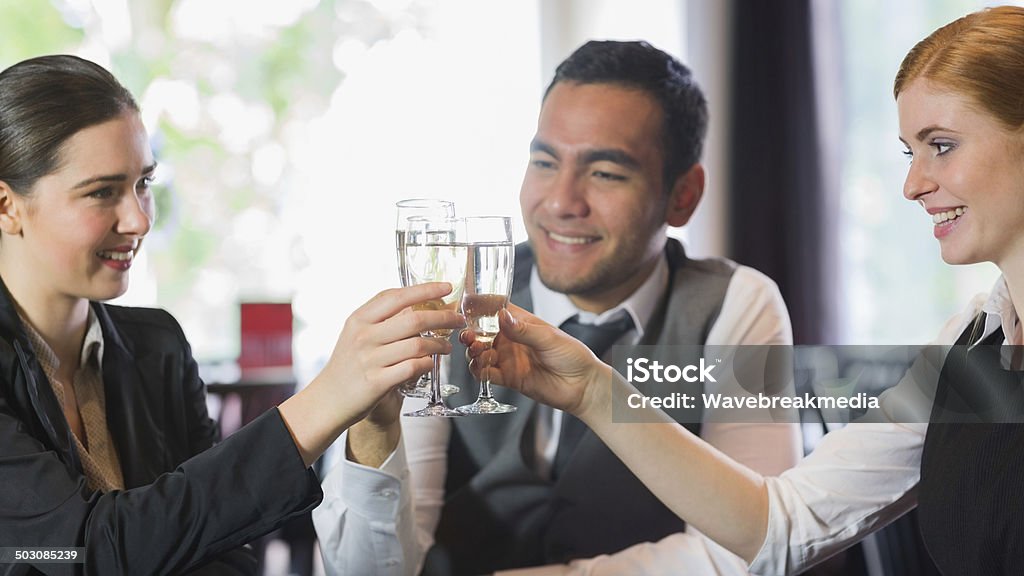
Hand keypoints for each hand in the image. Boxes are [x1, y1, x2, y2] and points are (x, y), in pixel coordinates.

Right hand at [315, 282, 464, 425]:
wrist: (329, 400)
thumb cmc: (348, 364)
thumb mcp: (356, 333)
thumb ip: (381, 317)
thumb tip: (417, 301)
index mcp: (359, 319)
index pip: (396, 296)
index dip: (425, 289)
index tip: (446, 287)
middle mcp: (364, 336)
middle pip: (414, 319)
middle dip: (443, 317)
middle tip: (458, 319)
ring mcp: (370, 360)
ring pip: (417, 345)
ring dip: (439, 345)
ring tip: (446, 347)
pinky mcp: (377, 382)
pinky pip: (413, 368)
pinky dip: (426, 364)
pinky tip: (430, 363)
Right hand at [461, 304, 610, 417]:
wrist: (582, 386)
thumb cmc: (572, 355)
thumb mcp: (549, 338)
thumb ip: (523, 330)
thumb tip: (501, 316)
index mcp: (520, 323)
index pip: (494, 311)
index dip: (479, 309)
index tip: (467, 309)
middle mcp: (510, 339)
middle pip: (481, 333)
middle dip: (470, 333)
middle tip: (468, 336)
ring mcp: (508, 359)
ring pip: (480, 353)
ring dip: (473, 351)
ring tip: (478, 351)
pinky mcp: (508, 378)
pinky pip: (486, 374)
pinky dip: (479, 370)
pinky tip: (482, 367)